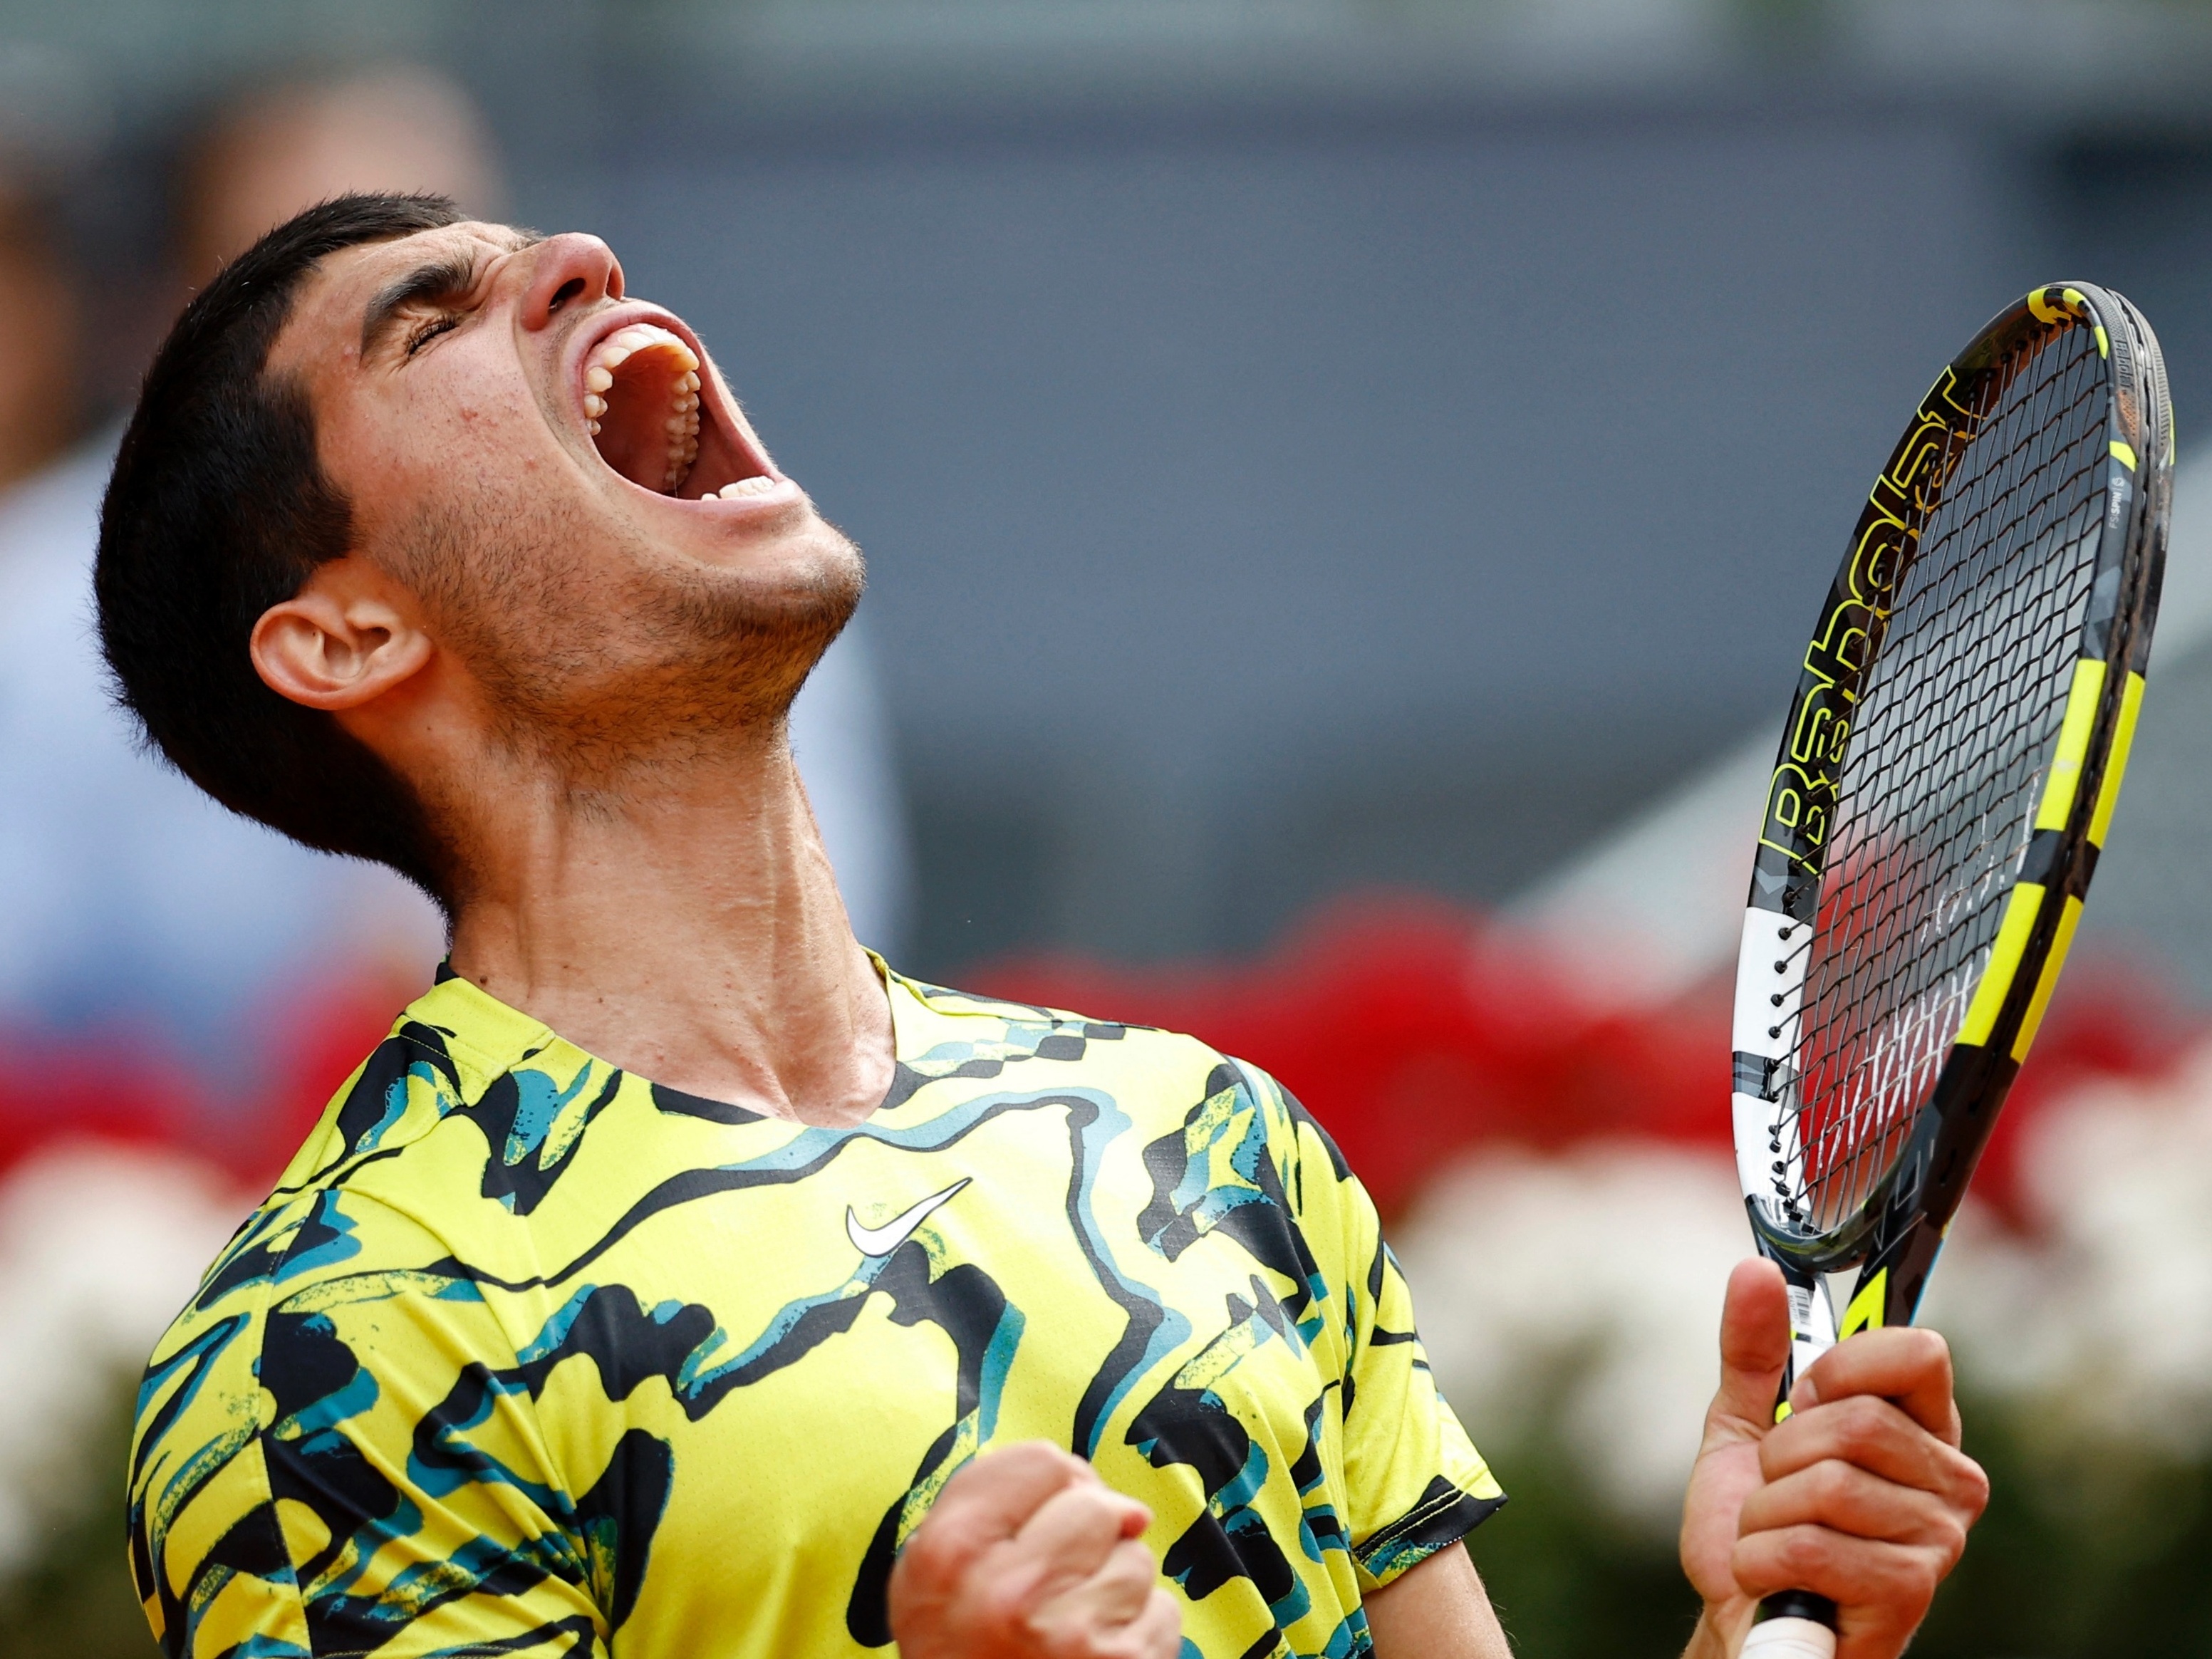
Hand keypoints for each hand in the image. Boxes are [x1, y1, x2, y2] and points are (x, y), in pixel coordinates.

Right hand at [888, 1441, 1182, 1658]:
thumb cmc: (963, 1651)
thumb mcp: (936, 1574)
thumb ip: (990, 1503)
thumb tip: (1087, 1477)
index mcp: (949, 1555)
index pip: (1039, 1461)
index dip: (1050, 1488)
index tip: (1038, 1523)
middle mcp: (1007, 1592)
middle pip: (1095, 1506)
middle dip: (1090, 1538)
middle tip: (1057, 1587)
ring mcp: (1071, 1637)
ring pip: (1135, 1560)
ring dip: (1116, 1589)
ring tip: (1071, 1632)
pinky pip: (1162, 1613)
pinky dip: (1140, 1633)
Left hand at [1678, 1259, 1989, 1658]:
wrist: (1739, 1612)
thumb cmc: (1757, 1520)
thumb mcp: (1745, 1422)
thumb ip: (1753, 1348)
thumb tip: (1756, 1271)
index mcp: (1921, 1427)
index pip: (1920, 1353)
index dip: (1842, 1368)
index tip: (1805, 1399)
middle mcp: (1950, 1479)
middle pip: (1855, 1421)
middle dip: (1780, 1454)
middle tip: (1776, 1487)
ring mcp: (1937, 1539)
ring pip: (1825, 1485)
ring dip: (1763, 1512)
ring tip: (1771, 1535)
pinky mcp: (1908, 1593)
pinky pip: (1810, 1547)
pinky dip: (1761, 1558)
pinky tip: (1771, 1575)